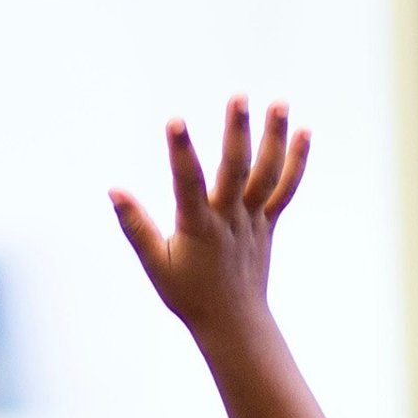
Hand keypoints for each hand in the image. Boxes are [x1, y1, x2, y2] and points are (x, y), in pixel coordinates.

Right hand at [110, 97, 309, 333]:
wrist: (233, 322)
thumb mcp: (155, 264)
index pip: (188, 184)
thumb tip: (114, 190)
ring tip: (279, 103)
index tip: (175, 122)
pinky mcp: (268, 222)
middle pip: (236, 171)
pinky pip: (285, 189)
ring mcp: (253, 220)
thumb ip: (136, 226)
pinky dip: (296, 161)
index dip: (181, 152)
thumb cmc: (188, 294)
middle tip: (238, 96)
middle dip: (237, 132)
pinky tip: (303, 131)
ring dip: (274, 138)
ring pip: (267, 175)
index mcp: (198, 228)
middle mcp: (229, 219)